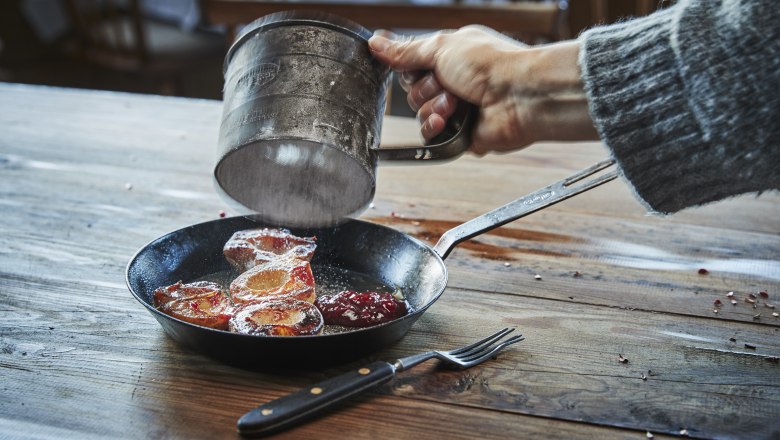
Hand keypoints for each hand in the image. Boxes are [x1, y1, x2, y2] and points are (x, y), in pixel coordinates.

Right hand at [368, 27, 598, 154]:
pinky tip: (448, 120)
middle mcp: (453, 81)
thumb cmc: (493, 65)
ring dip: (433, 107)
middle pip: (413, 91)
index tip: (408, 66)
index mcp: (450, 56)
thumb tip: (376, 42)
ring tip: (454, 103)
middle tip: (446, 84)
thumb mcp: (441, 47)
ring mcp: (457, 109)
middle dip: (425, 89)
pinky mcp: (460, 133)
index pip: (412, 64)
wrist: (520, 96)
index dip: (408, 67)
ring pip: (420, 114)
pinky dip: (435, 127)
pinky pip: (431, 135)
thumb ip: (406, 50)